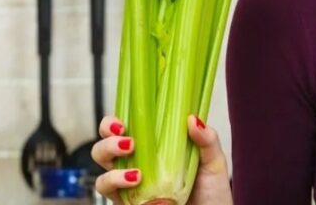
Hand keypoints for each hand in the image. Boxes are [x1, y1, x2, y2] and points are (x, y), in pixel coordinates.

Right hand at [91, 114, 233, 204]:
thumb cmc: (212, 192)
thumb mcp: (214, 162)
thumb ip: (206, 139)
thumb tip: (192, 119)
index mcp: (152, 147)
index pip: (123, 128)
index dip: (113, 122)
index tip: (122, 123)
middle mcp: (136, 164)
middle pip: (103, 147)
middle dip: (107, 141)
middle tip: (128, 143)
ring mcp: (130, 187)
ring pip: (102, 173)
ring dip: (111, 168)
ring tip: (136, 173)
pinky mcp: (129, 204)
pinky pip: (109, 194)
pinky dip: (116, 185)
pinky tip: (135, 182)